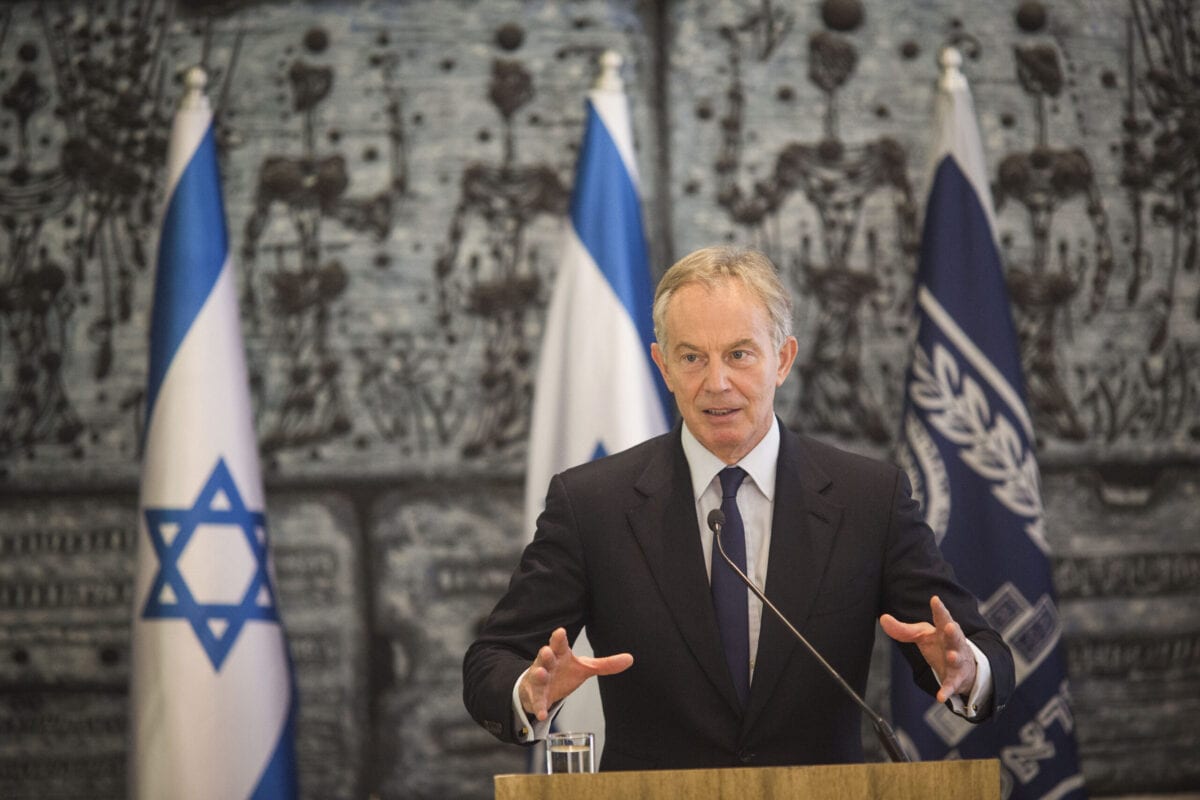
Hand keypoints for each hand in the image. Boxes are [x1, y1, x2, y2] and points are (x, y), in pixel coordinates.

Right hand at [518, 627, 633, 720]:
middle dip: (545, 654)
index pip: (559, 644)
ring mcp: (539, 679)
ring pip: (537, 675)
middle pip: (545, 657)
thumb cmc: (563, 672)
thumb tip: (630, 658)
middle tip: (547, 651)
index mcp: (560, 654)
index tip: (560, 632)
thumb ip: (606, 664)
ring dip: (539, 674)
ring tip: (542, 673)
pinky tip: (542, 713)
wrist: (540, 686)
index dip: (559, 638)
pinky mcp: (535, 696)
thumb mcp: (584, 667)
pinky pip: (536, 701)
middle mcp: (548, 664)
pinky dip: (539, 707)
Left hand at [880, 595, 976, 703]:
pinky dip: (946, 691)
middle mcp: (954, 643)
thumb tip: (883, 618)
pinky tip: (940, 697)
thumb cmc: (940, 645)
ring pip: (958, 658)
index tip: (935, 599)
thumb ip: (903, 629)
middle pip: (955, 636)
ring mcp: (957, 661)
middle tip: (950, 625)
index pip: (942, 617)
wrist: (963, 668)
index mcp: (944, 630)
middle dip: (953, 631)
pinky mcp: (956, 679)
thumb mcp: (922, 636)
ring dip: (955, 657)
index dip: (939, 609)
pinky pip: (952, 685)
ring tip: (952, 656)